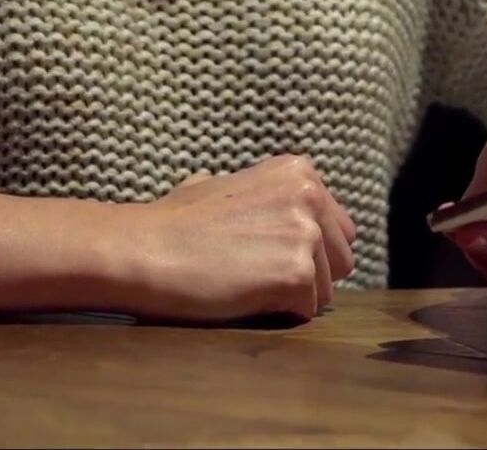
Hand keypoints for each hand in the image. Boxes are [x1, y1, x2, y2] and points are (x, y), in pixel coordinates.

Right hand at [107, 155, 356, 322]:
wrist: (144, 248)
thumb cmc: (173, 222)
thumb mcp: (223, 184)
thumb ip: (259, 192)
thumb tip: (266, 204)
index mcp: (300, 172)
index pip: (339, 229)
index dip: (311, 252)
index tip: (271, 255)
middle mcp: (311, 196)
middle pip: (342, 260)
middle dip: (310, 275)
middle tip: (260, 275)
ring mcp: (306, 234)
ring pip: (326, 290)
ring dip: (292, 297)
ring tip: (246, 284)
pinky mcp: (297, 273)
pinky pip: (307, 311)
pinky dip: (279, 314)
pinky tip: (245, 298)